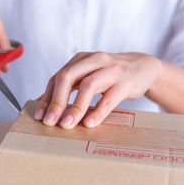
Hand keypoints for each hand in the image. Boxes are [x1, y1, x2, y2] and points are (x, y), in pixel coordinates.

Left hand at [34, 52, 160, 128]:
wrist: (143, 68)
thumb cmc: (110, 75)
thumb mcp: (88, 75)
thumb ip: (69, 87)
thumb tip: (43, 105)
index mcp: (81, 60)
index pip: (58, 77)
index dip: (47, 97)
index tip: (40, 116)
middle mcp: (94, 60)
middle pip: (68, 77)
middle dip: (56, 101)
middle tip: (49, 122)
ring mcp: (111, 70)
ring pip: (88, 86)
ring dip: (75, 107)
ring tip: (67, 125)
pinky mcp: (126, 82)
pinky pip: (110, 98)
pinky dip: (98, 111)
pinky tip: (90, 123)